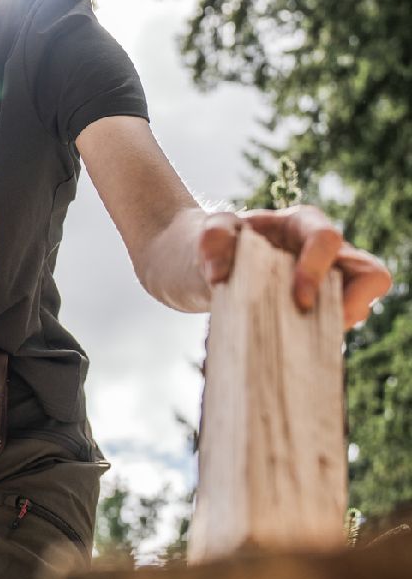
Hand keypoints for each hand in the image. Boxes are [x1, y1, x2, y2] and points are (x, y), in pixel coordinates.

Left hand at [199, 204, 391, 328]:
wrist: (208, 268)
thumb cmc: (218, 244)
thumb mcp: (210, 233)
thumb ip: (212, 239)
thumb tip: (220, 276)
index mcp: (301, 225)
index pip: (326, 239)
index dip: (318, 269)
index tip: (300, 301)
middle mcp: (325, 254)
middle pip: (369, 274)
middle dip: (354, 302)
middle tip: (326, 325)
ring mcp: (328, 284)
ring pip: (361, 304)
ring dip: (340, 326)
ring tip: (309, 342)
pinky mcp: (319, 312)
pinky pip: (336, 328)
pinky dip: (323, 343)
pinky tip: (297, 353)